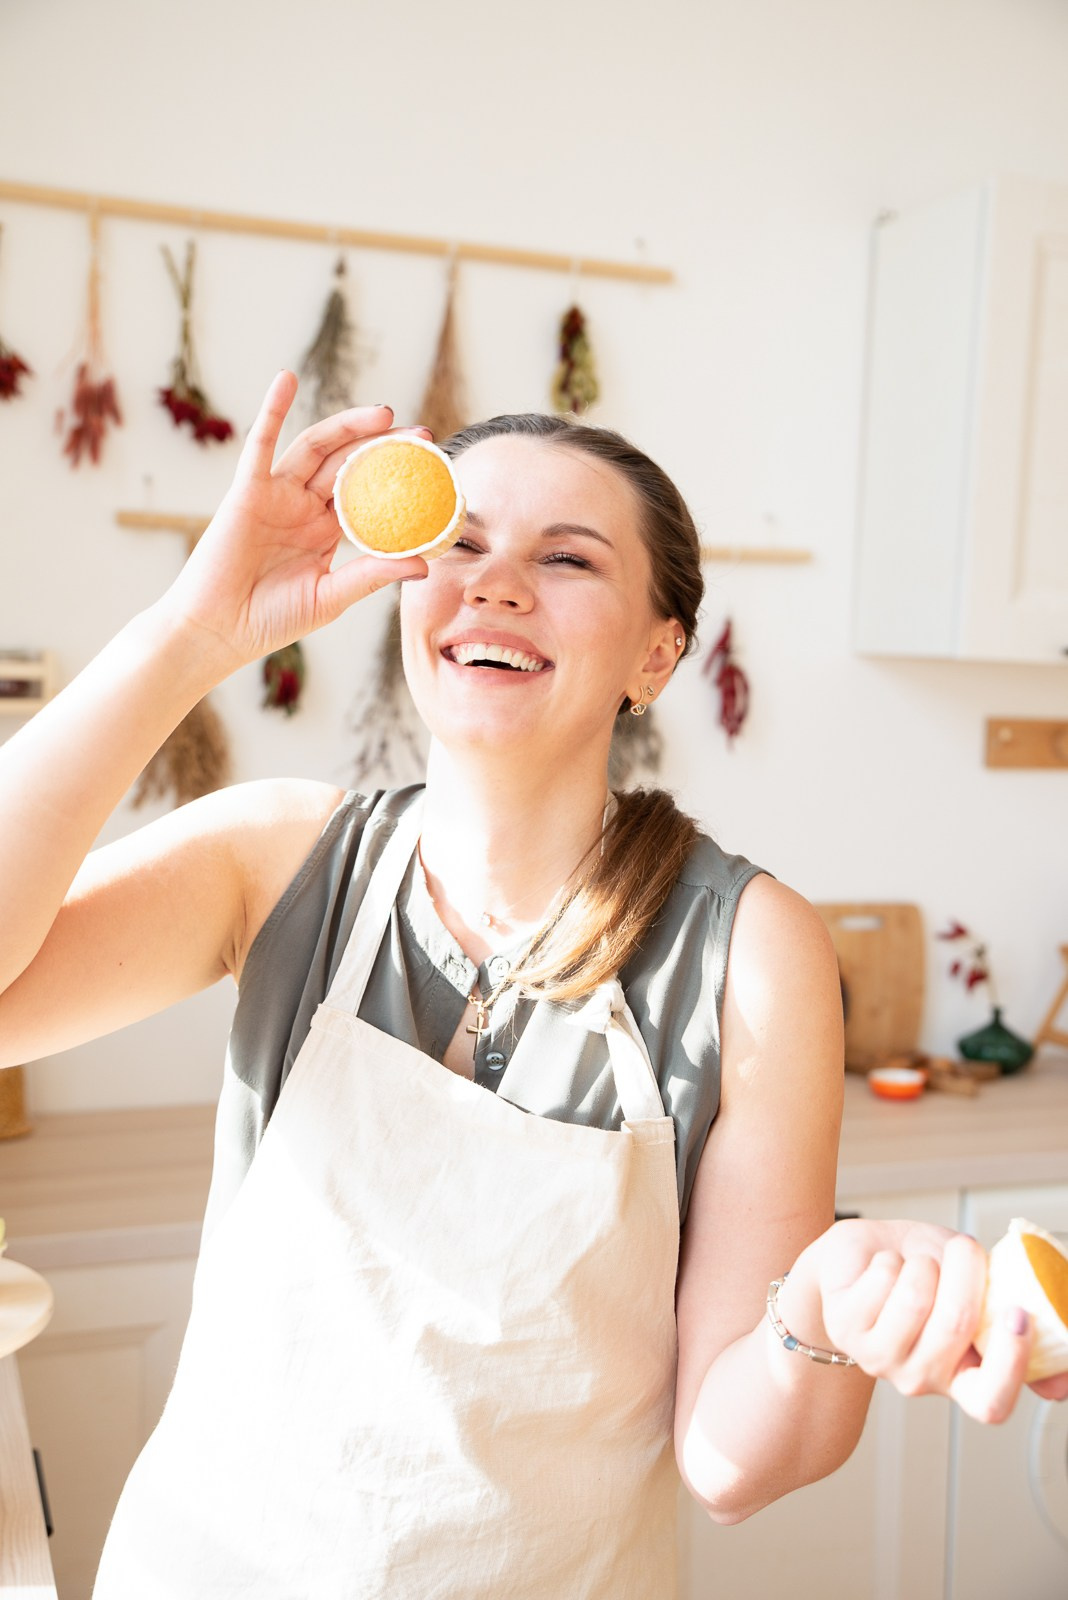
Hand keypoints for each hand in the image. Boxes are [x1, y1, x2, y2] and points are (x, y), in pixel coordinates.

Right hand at [161, 371, 428, 672]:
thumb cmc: (271, 620)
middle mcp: (304, 508)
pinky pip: (259, 443)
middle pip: (349, 464)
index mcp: (326, 531)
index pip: (369, 495)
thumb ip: (371, 575)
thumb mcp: (331, 597)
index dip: (398, 479)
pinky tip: (286, 379)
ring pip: (316, 448)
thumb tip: (424, 564)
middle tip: (422, 434)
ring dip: (348, 426)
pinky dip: (271, 409)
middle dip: (384, 446)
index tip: (434, 468)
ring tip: (384, 413)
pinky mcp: (247, 490)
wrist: (219, 630)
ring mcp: (276, 495)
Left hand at [812, 1219, 1067, 1422]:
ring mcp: (880, 1358)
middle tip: (965, 1249)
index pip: (991, 1402)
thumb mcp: (979, 1292)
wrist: (862, 1258)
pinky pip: (882, 1278)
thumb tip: (1060, 1380)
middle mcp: (921, 1379)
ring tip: (916, 1264)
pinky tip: (882, 1268)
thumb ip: (1015, 1325)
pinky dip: (889, 1258)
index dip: (1010, 1362)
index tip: (1018, 1312)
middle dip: (967, 1270)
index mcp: (963, 1380)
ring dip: (923, 1262)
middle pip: (956, 1324)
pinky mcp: (846, 1327)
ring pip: (916, 1296)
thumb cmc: (926, 1274)